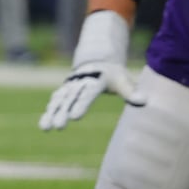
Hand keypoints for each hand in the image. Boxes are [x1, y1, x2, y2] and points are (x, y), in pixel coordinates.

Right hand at [38, 10, 144, 130]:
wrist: (97, 60)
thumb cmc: (113, 74)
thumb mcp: (123, 80)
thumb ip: (131, 91)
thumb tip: (144, 102)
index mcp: (95, 79)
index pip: (87, 94)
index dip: (80, 105)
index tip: (74, 117)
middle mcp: (79, 82)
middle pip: (70, 99)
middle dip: (63, 113)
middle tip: (59, 127)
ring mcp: (70, 86)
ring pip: (58, 101)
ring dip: (51, 114)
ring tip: (45, 128)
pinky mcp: (64, 91)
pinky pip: (55, 102)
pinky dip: (49, 112)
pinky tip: (43, 124)